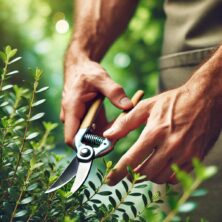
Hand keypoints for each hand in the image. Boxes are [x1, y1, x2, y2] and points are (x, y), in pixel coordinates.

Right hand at [61, 54, 132, 145]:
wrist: (80, 67)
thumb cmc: (87, 72)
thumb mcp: (101, 79)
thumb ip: (114, 92)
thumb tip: (128, 106)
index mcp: (72, 109)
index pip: (71, 139)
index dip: (85, 149)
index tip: (104, 148)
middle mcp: (71, 117)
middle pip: (82, 140)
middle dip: (101, 142)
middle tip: (119, 136)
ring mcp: (77, 118)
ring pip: (89, 136)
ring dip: (104, 136)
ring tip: (120, 128)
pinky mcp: (83, 117)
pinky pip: (93, 129)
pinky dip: (104, 129)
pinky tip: (116, 123)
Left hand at [104, 84, 221, 184]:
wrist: (206, 98)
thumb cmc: (175, 101)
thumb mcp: (147, 106)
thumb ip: (126, 122)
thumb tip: (108, 135)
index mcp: (155, 131)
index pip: (132, 158)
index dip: (118, 172)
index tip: (110, 180)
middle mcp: (171, 145)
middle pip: (146, 173)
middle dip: (134, 173)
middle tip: (131, 168)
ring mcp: (185, 153)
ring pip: (161, 178)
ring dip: (149, 175)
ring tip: (146, 165)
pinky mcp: (196, 157)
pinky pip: (176, 177)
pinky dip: (165, 176)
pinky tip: (162, 165)